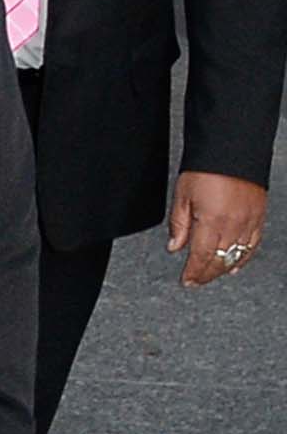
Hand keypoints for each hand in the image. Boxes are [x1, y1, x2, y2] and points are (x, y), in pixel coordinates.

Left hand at [168, 168, 265, 286]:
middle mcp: (233, 225)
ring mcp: (249, 222)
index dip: (194, 272)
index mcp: (212, 221)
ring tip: (211, 275)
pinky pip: (253, 245)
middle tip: (196, 281)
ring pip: (237, 256)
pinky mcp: (259, 218)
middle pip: (220, 260)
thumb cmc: (206, 169)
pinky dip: (244, 258)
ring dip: (223, 269)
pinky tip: (235, 265)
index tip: (186, 280)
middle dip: (206, 274)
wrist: (233, 152)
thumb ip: (178, 225)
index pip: (202, 256)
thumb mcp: (182, 195)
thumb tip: (174, 247)